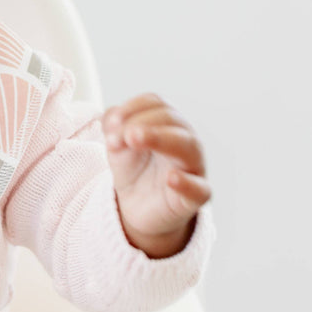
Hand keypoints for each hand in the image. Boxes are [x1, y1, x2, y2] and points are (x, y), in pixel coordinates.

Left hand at [104, 94, 211, 257]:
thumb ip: (113, 128)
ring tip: (134, 139)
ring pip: (187, 146)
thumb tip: (112, 116)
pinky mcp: (196, 196)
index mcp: (166, 124)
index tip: (112, 122)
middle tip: (124, 134)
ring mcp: (193, 167)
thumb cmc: (134, 170)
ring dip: (160, 139)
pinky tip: (171, 178)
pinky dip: (186, 183)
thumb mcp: (117, 147)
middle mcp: (184, 140)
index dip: (133, 108)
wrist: (138, 208)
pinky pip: (199, 188)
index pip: (156, 103)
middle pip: (172, 120)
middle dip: (144, 122)